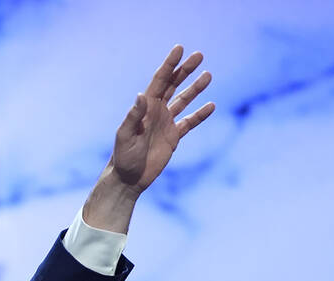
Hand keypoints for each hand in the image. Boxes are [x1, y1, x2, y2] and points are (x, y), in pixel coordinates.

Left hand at [83, 45, 214, 232]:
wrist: (128, 178)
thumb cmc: (123, 157)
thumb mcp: (125, 136)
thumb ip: (134, 116)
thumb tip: (141, 95)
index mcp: (145, 107)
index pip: (160, 81)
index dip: (169, 64)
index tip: (179, 49)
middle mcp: (156, 111)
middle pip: (173, 85)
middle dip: (185, 70)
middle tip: (199, 55)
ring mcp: (165, 123)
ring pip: (183, 100)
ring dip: (195, 88)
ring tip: (208, 75)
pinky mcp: (173, 137)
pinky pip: (189, 122)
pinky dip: (200, 114)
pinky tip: (211, 106)